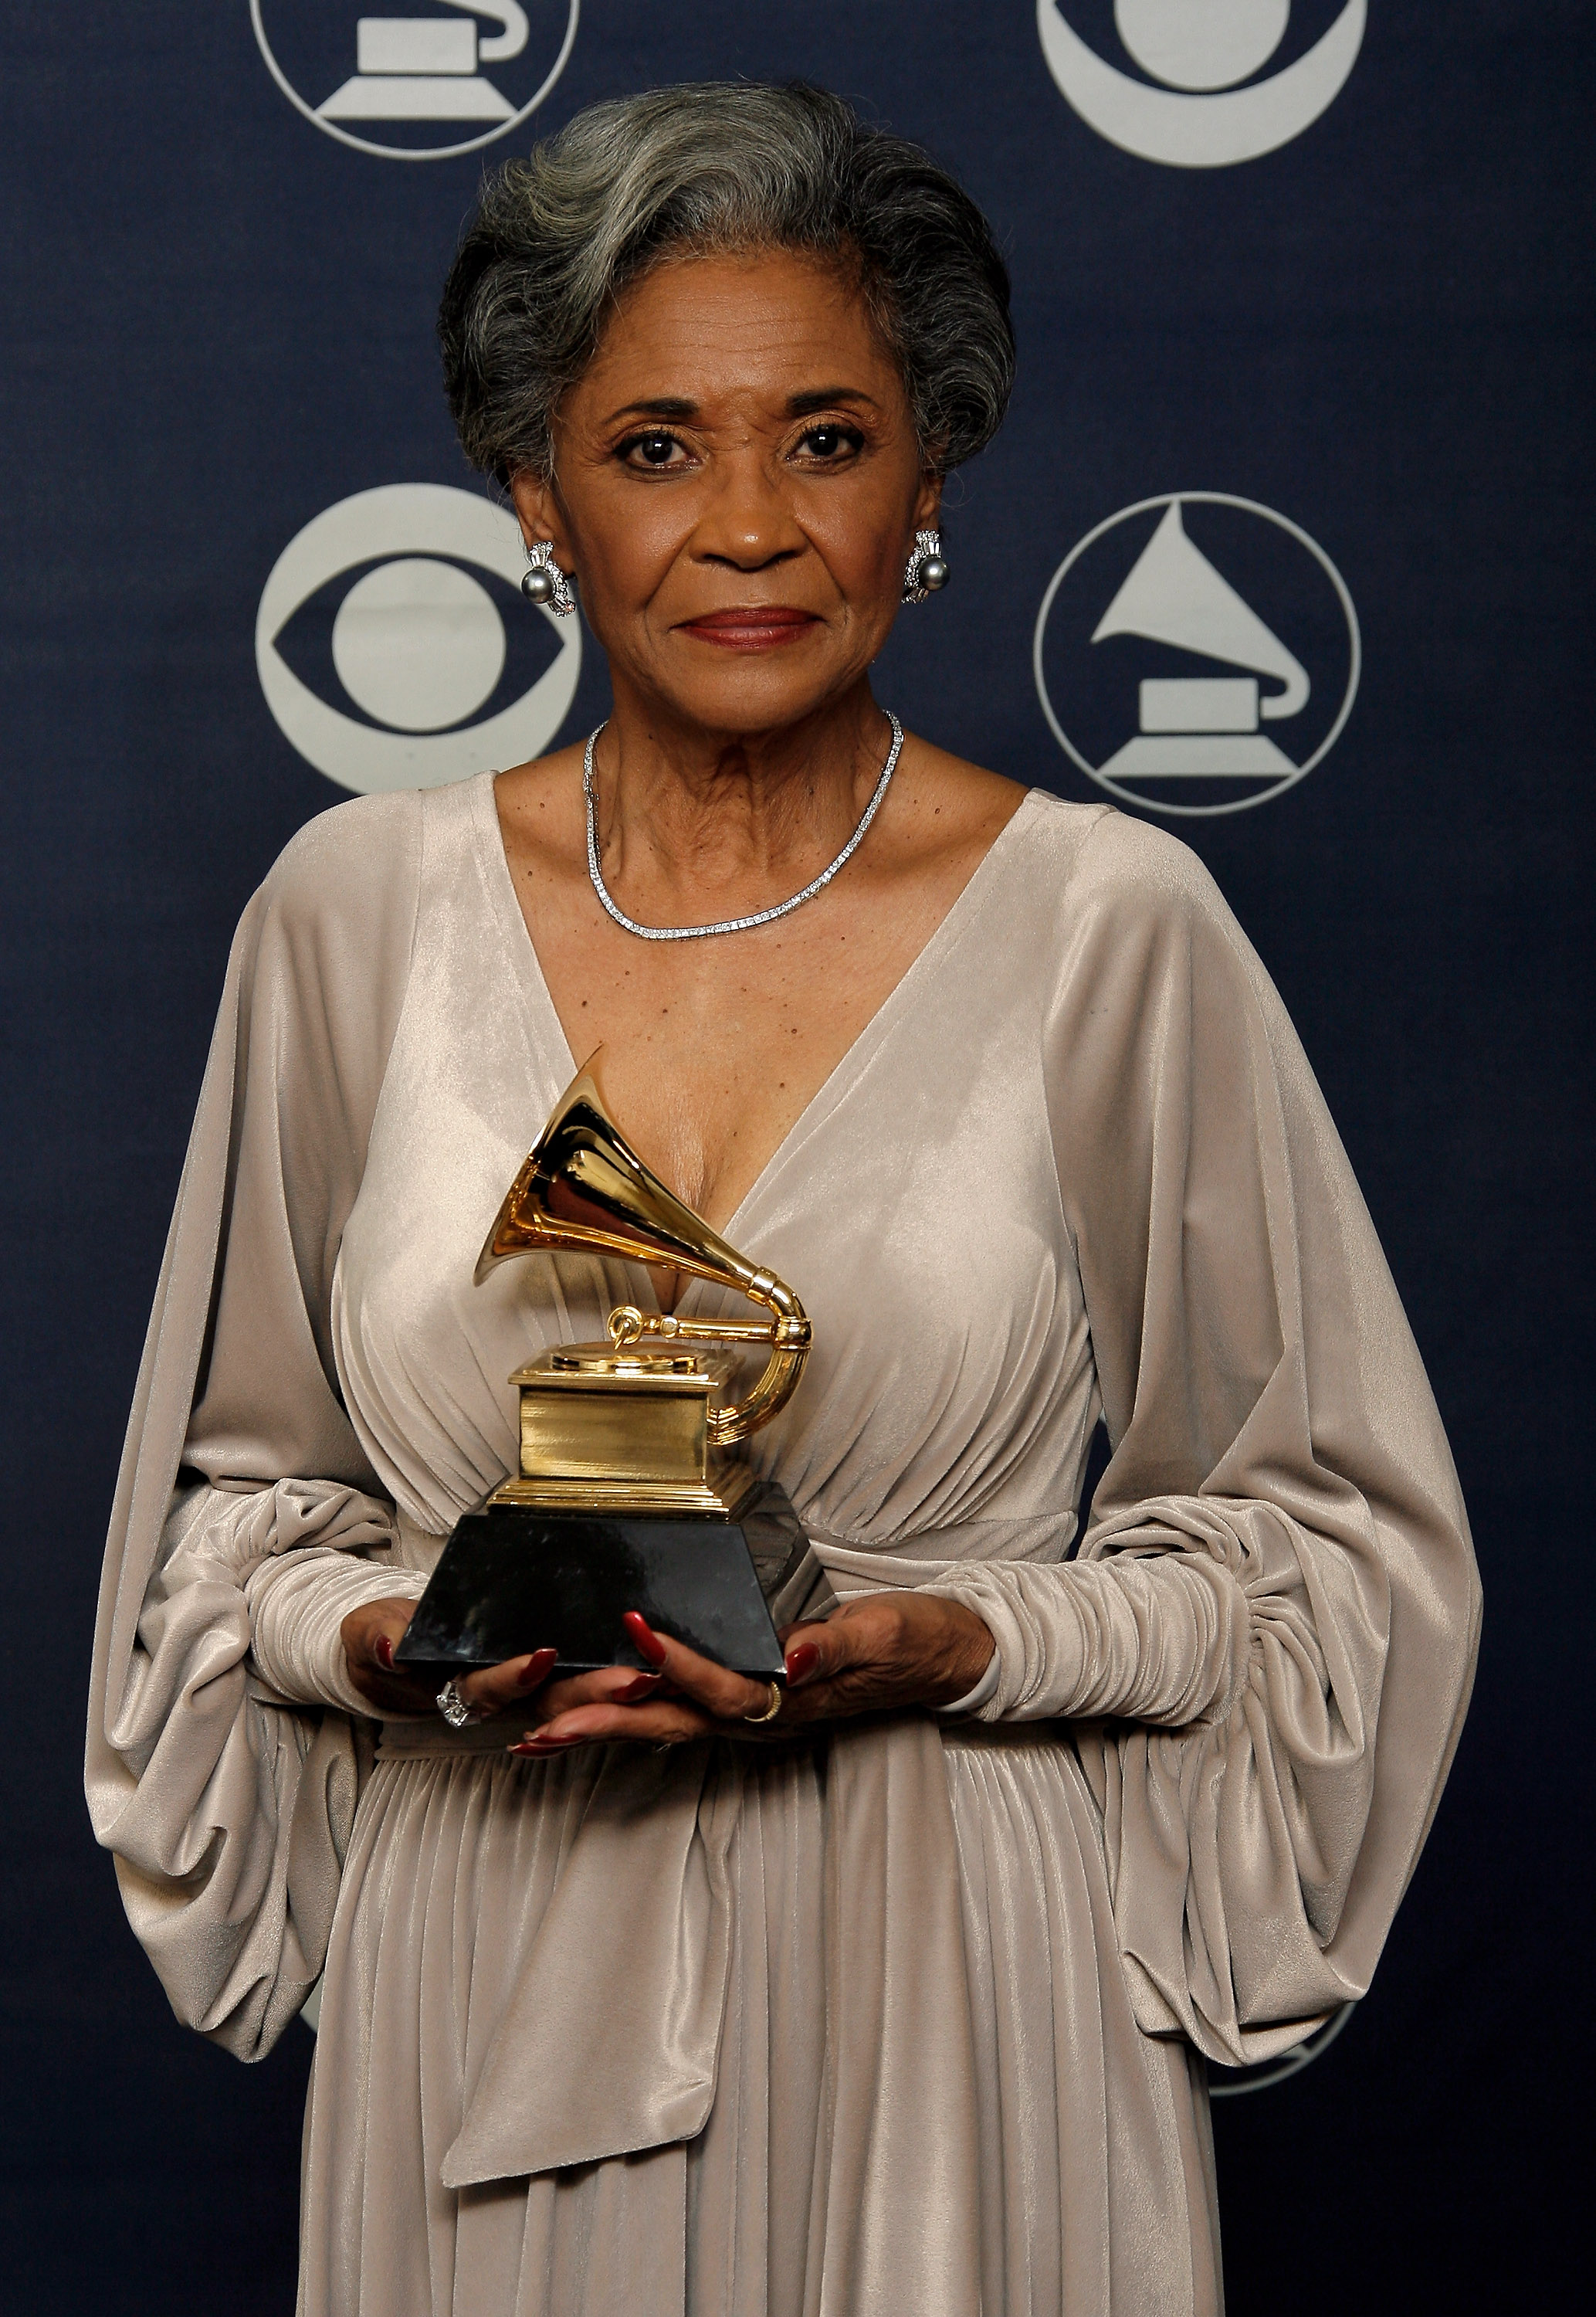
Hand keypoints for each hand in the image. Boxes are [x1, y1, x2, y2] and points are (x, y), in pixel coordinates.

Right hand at [338, 1597, 669, 1725]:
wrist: (390, 1646)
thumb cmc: (384, 1638)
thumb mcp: (370, 1634)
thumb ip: (378, 1640)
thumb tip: (388, 1646)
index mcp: (457, 1687)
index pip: (491, 1687)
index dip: (516, 1676)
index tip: (542, 1656)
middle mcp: (497, 1694)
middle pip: (549, 1701)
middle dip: (593, 1692)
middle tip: (636, 1678)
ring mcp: (521, 1687)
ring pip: (573, 1696)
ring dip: (614, 1691)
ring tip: (658, 1674)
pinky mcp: (540, 1673)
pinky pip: (578, 1685)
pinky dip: (612, 1685)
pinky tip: (654, 1669)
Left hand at [506, 1593, 994, 1754]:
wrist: (947, 1655)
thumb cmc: (915, 1639)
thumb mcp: (884, 1631)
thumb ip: (835, 1646)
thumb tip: (791, 1657)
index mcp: (793, 1700)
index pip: (723, 1687)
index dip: (676, 1661)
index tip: (634, 1630)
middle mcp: (764, 1717)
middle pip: (672, 1726)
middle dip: (604, 1725)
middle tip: (539, 1727)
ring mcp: (756, 1715)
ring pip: (667, 1727)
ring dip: (603, 1729)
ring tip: (537, 1735)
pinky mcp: (751, 1702)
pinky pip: (680, 1715)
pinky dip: (631, 1716)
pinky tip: (592, 1712)